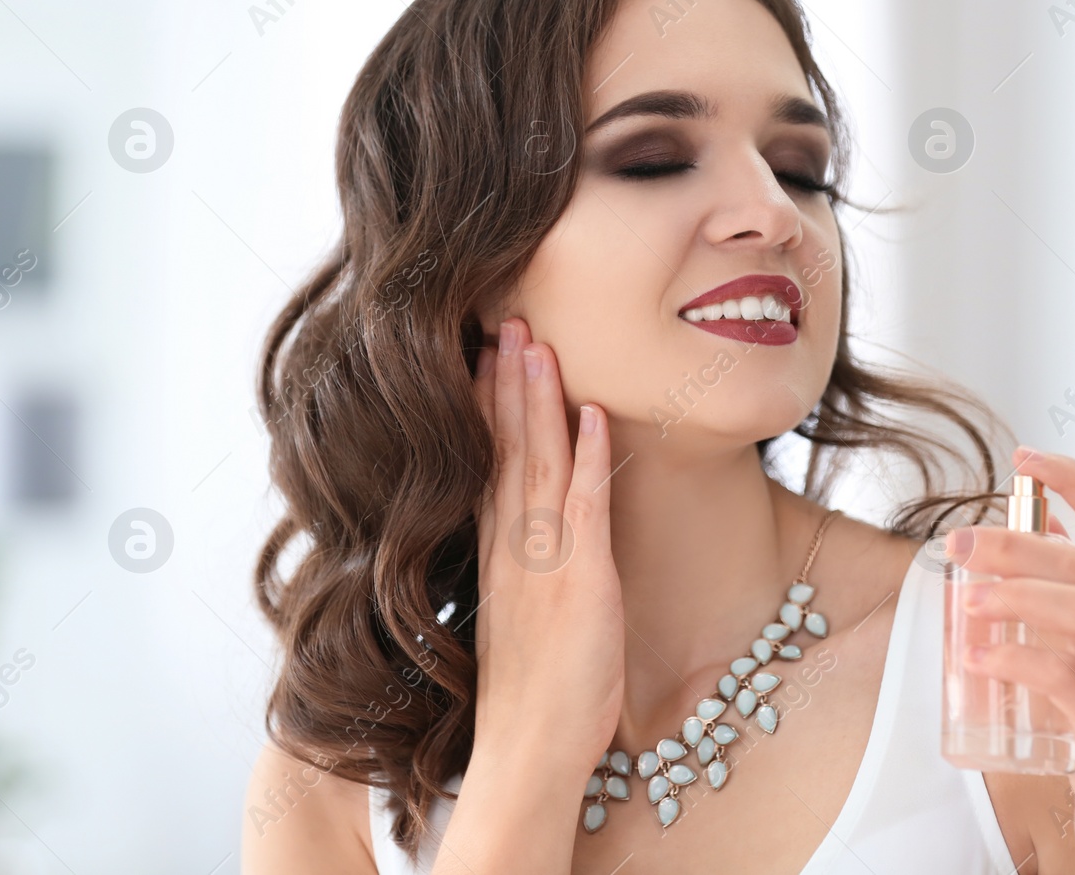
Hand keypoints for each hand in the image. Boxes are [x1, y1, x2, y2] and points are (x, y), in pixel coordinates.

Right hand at [470, 316, 624, 776]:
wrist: (528, 752)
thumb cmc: (530, 698)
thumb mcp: (520, 622)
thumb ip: (523, 574)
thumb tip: (531, 545)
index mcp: (498, 557)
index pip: (488, 464)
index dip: (487, 407)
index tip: (483, 357)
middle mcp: (513, 549)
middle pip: (506, 449)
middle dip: (506, 382)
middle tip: (505, 322)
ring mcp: (544, 562)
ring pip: (537, 463)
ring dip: (538, 400)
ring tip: (536, 343)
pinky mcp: (581, 581)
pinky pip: (584, 506)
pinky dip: (588, 457)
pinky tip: (591, 414)